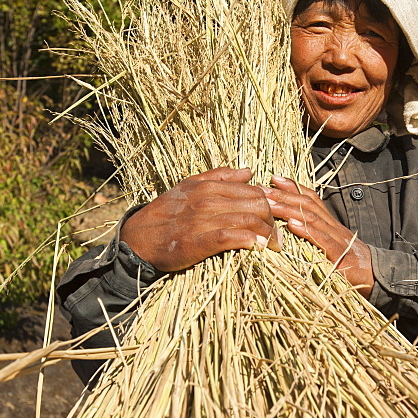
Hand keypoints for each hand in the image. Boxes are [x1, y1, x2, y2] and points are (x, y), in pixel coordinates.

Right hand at [120, 167, 281, 271]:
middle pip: (256, 204)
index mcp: (208, 186)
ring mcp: (202, 220)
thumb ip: (220, 177)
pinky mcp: (197, 242)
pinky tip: (257, 247)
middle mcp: (207, 200)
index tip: (277, 218)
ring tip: (275, 246)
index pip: (252, 190)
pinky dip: (248, 240)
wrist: (137, 239)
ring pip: (248, 220)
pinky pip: (230, 237)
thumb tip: (249, 170)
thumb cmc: (166, 213)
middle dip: (273, 220)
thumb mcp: (189, 186)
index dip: (270, 204)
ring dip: (267, 234)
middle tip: (279, 236)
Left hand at [262, 176, 373, 297]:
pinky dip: (307, 231)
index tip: (274, 178)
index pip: (311, 199)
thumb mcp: (332, 247)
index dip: (293, 187)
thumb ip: (316, 237)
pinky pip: (323, 240)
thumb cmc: (351, 265)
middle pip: (308, 205)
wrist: (377, 279)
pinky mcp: (340, 256)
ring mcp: (338, 240)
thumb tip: (292, 228)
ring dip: (289, 210)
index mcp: (330, 224)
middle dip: (284, 195)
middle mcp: (333, 227)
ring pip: (312, 218)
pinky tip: (292, 226)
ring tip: (270, 205)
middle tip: (262, 189)